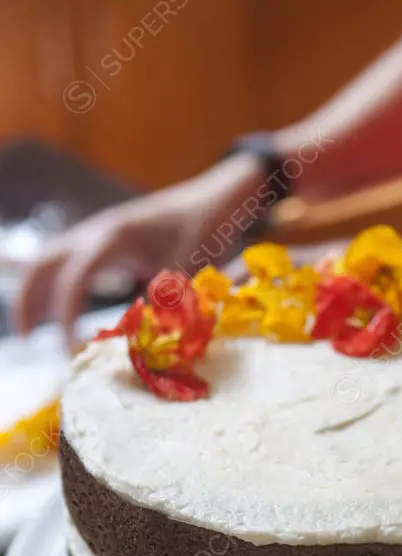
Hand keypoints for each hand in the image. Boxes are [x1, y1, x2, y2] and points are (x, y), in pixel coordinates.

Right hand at [15, 153, 261, 342]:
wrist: (215, 198)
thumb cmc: (207, 230)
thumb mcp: (191, 273)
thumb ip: (168, 308)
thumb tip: (150, 350)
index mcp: (117, 235)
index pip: (75, 274)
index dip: (66, 311)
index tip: (68, 346)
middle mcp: (98, 231)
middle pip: (43, 262)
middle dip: (29, 300)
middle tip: (25, 342)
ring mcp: (97, 235)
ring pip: (49, 261)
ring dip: (36, 294)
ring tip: (31, 335)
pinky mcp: (104, 244)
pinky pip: (67, 264)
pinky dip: (55, 289)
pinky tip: (56, 317)